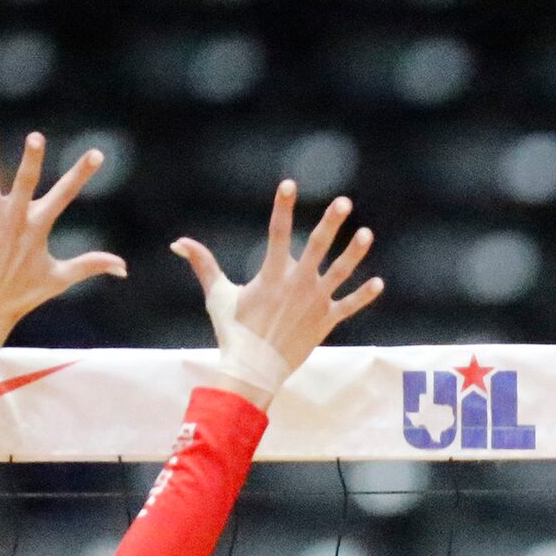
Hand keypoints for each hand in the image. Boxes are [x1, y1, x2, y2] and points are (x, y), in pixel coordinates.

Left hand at [0, 126, 125, 361]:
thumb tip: (123, 268)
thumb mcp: (61, 278)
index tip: (97, 154)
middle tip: (36, 137)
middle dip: (32, 159)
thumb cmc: (25, 294)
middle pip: (25, 182)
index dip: (82, 174)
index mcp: (39, 227)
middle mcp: (16, 220)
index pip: (66, 194)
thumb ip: (91, 265)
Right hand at [171, 180, 384, 409]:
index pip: (277, 233)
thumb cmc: (233, 332)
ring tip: (366, 233)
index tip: (289, 184)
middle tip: (344, 202)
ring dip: (354, 253)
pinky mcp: (326, 322)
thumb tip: (177, 242)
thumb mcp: (217, 295)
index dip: (282, 207)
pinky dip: (363, 296)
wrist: (253, 371)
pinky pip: (349, 307)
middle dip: (331, 223)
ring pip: (339, 273)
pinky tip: (378, 282)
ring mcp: (314, 304)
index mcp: (271, 276)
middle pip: (317, 248)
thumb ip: (203, 264)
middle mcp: (297, 286)